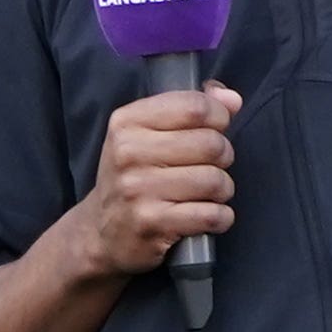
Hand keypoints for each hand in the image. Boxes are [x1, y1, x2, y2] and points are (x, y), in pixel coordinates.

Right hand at [68, 84, 237, 278]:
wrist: (100, 232)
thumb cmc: (133, 178)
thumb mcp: (146, 134)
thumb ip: (190, 108)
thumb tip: (231, 99)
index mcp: (127, 122)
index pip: (194, 107)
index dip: (219, 117)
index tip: (216, 129)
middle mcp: (128, 153)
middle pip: (211, 144)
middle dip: (223, 157)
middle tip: (210, 167)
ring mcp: (137, 189)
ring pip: (214, 180)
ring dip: (222, 189)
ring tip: (207, 194)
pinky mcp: (151, 223)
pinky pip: (212, 215)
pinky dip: (221, 217)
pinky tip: (207, 216)